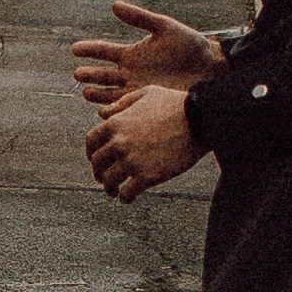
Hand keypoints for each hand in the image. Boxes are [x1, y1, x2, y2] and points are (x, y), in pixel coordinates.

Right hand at [73, 2, 227, 111]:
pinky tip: (106, 112)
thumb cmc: (189, 45)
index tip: (75, 48)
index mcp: (132, 53)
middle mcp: (130, 72)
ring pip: (110, 94)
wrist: (210, 68)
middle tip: (78, 74)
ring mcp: (137, 89)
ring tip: (86, 93)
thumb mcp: (165, 27)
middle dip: (90, 75)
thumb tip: (114, 5)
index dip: (89, 49)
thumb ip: (140, 18)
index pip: (104, 50)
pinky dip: (114, 110)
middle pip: (103, 74)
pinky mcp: (146, 103)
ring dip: (97, 94)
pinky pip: (125, 108)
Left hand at [87, 84, 202, 202]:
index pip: (91, 142)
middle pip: (98, 164)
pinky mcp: (148, 176)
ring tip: (115, 192)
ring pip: (110, 181)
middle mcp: (119, 143)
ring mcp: (132, 161)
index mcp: (116, 123)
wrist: (200, 119)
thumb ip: (122, 103)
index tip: (96, 159)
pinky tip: (128, 198)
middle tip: (103, 178)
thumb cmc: (175, 104)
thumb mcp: (145, 93)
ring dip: (109, 188)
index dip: (91, 153)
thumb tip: (102, 113)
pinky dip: (125, 198)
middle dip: (98, 173)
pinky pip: (128, 193)